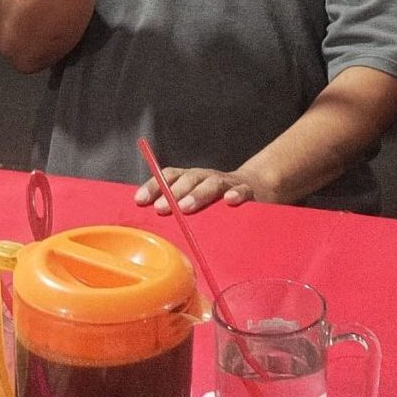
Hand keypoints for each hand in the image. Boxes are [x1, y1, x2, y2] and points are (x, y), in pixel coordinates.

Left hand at [134, 166, 266, 213]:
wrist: (256, 186)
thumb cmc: (217, 201)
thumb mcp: (195, 201)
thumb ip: (176, 208)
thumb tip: (147, 220)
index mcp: (191, 179)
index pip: (169, 176)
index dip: (153, 186)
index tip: (139, 200)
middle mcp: (206, 177)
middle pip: (189, 178)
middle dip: (173, 193)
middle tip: (161, 209)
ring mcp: (227, 184)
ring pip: (212, 184)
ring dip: (197, 194)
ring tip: (186, 207)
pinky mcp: (248, 192)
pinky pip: (243, 191)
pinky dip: (236, 194)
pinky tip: (229, 201)